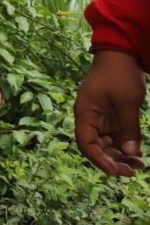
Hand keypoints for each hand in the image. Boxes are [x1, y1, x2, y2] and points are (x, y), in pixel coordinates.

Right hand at [75, 49, 145, 176]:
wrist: (121, 52)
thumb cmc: (120, 74)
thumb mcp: (127, 102)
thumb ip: (129, 129)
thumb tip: (132, 154)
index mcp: (85, 113)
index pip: (86, 143)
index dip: (99, 160)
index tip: (117, 172)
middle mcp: (89, 117)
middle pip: (96, 146)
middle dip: (113, 160)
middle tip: (132, 171)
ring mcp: (100, 116)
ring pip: (106, 143)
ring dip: (120, 155)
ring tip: (138, 165)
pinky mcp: (110, 115)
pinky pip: (114, 135)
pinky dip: (124, 145)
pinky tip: (137, 154)